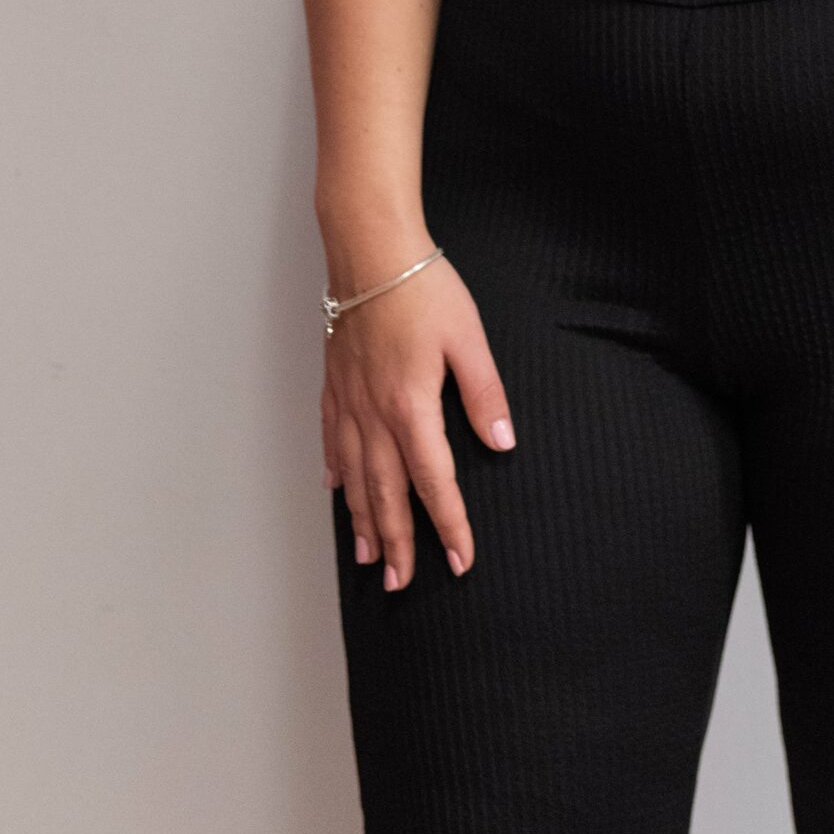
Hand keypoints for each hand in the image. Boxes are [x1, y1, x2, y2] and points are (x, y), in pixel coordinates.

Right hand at [321, 250, 515, 589]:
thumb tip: (502, 442)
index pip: (434, 481)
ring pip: (355, 477)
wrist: (370, 250)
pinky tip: (337, 490)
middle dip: (398, 542)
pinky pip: (332, 440)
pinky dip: (336, 472)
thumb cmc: (421, 288)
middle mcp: (374, 413)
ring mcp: (349, 401)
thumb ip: (484, 394)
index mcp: (411, 406)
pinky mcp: (335, 383)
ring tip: (369, 558)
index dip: (449, 524)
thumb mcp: (468, 338)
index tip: (460, 559)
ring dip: (362, 521)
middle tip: (403, 583)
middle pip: (387, 493)